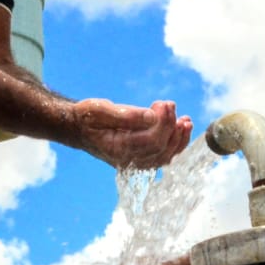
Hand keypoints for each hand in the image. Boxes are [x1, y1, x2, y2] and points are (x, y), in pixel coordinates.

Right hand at [73, 99, 191, 169]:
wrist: (78, 127)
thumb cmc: (87, 116)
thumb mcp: (101, 110)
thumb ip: (127, 115)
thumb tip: (153, 117)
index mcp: (118, 149)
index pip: (152, 141)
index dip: (165, 123)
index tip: (166, 103)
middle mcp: (128, 160)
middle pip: (161, 149)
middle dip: (172, 126)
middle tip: (171, 104)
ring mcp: (134, 161)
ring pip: (165, 156)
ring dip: (179, 138)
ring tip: (186, 120)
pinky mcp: (140, 157)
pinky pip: (162, 156)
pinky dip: (175, 143)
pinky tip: (181, 128)